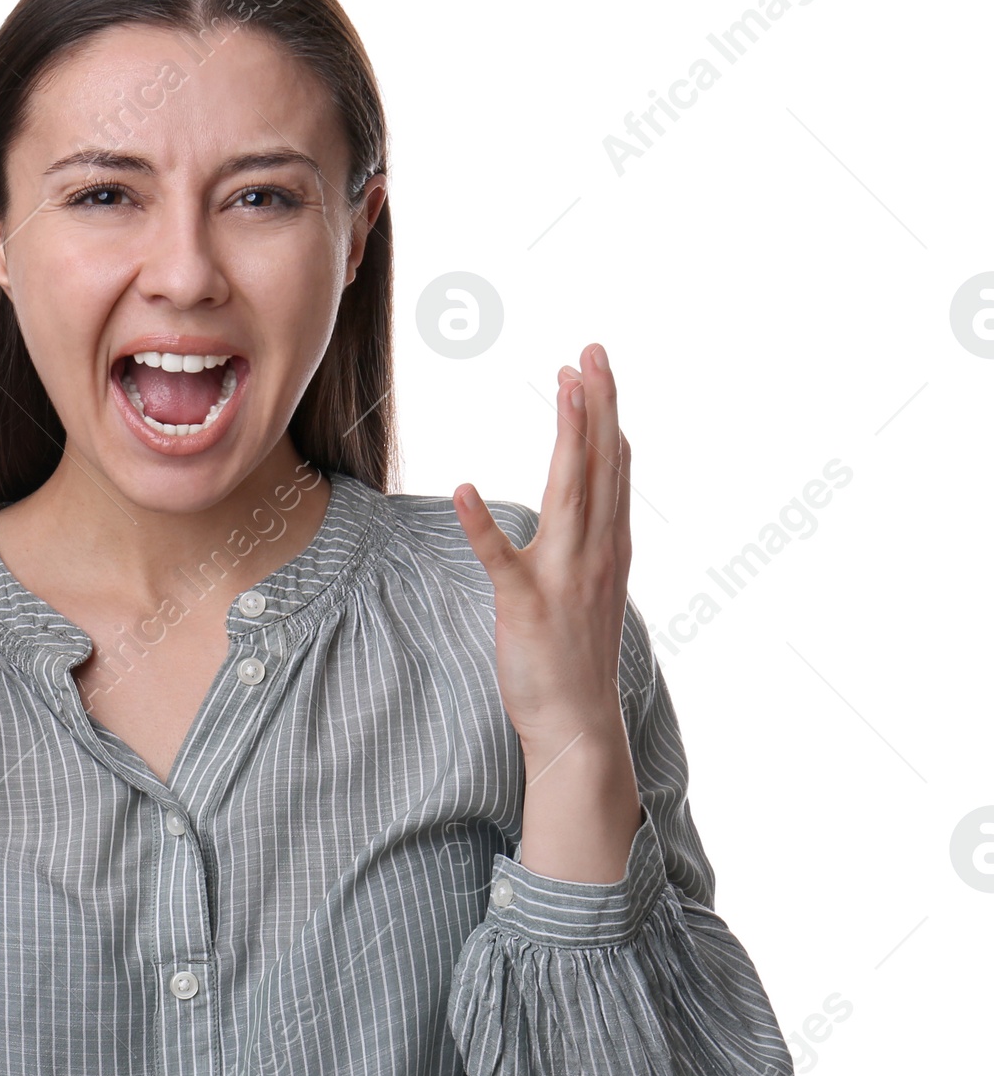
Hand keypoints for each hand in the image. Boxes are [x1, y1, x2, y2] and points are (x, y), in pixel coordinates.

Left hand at [450, 343, 632, 765]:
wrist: (578, 724)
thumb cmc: (575, 652)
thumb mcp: (594, 582)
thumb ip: (595, 532)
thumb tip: (594, 485)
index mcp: (609, 546)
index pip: (611, 467)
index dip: (604, 414)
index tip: (594, 365)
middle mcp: (596, 553)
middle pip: (599, 466)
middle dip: (596, 406)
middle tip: (590, 352)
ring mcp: (564, 578)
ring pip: (570, 495)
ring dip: (568, 439)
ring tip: (565, 389)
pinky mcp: (526, 606)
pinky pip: (501, 560)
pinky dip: (482, 524)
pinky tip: (464, 489)